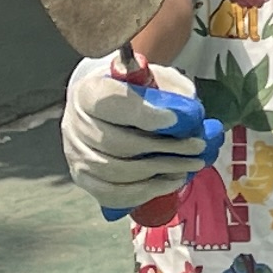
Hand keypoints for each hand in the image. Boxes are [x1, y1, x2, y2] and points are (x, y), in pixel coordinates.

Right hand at [62, 52, 212, 210]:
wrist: (108, 106)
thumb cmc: (136, 91)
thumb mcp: (156, 78)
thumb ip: (172, 91)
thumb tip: (190, 116)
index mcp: (90, 92)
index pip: (112, 103)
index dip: (145, 114)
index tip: (177, 120)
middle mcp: (75, 123)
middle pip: (116, 143)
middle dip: (163, 149)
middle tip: (197, 148)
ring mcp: (76, 154)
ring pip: (116, 172)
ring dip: (159, 173)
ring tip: (190, 167)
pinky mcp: (83, 178)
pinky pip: (111, 194)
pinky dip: (145, 192)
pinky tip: (170, 183)